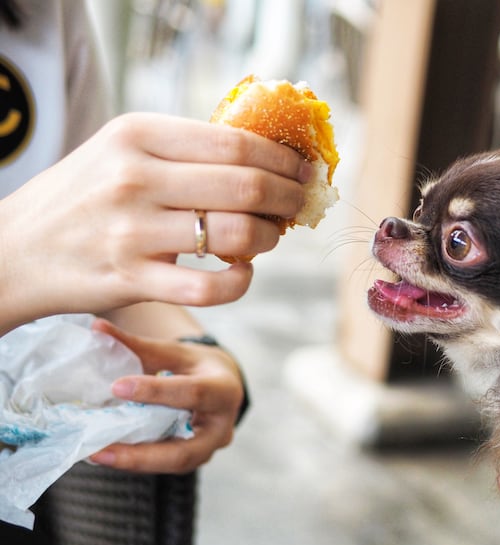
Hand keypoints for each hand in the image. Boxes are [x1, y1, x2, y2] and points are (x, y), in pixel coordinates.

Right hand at [0, 112, 310, 333]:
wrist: (17, 249)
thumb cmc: (83, 197)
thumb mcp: (121, 151)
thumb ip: (183, 150)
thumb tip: (263, 158)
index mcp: (137, 135)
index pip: (235, 142)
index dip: (282, 158)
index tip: (303, 169)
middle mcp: (135, 178)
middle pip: (245, 185)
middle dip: (288, 196)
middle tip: (298, 203)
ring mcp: (132, 231)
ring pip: (236, 234)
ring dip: (268, 238)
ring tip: (269, 237)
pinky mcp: (132, 279)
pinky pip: (212, 286)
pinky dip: (242, 281)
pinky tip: (242, 272)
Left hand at [88, 318, 244, 472]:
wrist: (223, 385)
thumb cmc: (196, 365)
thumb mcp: (174, 351)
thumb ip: (138, 345)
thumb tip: (97, 327)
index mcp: (224, 389)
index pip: (191, 393)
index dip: (154, 391)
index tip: (116, 386)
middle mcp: (223, 425)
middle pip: (183, 449)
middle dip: (140, 454)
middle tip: (99, 450)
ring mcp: (211, 448)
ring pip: (174, 464)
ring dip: (134, 463)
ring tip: (97, 455)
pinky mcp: (197, 459)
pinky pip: (167, 465)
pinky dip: (138, 461)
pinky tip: (108, 455)